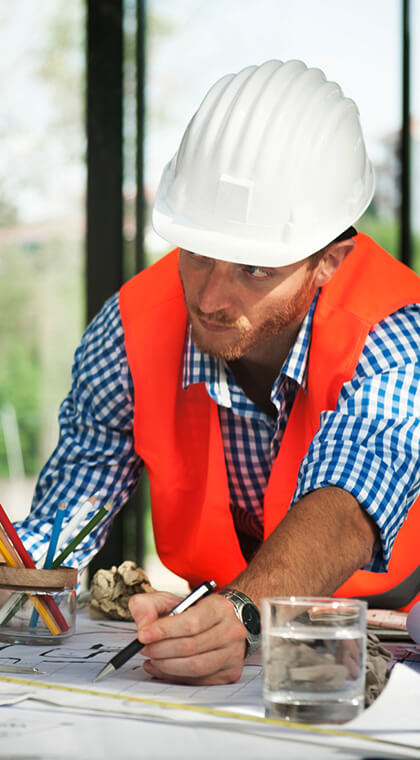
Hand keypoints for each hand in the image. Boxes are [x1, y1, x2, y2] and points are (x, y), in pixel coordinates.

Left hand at [128, 590, 247, 684]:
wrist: (217, 622)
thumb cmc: (192, 612)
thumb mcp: (168, 600)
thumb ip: (148, 606)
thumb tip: (143, 626)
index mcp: (220, 607)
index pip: (191, 622)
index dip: (164, 631)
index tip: (143, 635)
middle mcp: (232, 630)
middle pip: (191, 646)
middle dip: (161, 649)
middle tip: (144, 649)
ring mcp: (233, 653)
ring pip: (196, 666)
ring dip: (167, 666)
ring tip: (152, 659)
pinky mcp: (230, 672)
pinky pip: (199, 680)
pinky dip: (176, 677)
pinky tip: (162, 669)